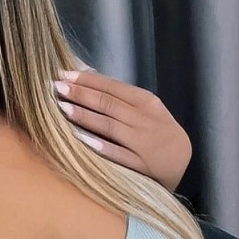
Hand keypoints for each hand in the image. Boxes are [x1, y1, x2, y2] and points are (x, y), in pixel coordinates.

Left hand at [54, 69, 191, 191]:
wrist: (181, 158)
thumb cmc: (156, 129)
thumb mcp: (146, 107)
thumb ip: (119, 95)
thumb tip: (87, 75)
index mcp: (146, 101)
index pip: (112, 87)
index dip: (87, 80)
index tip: (64, 74)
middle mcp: (144, 119)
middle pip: (108, 104)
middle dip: (81, 94)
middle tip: (56, 87)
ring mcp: (142, 142)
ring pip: (109, 126)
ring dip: (85, 116)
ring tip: (63, 107)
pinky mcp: (141, 165)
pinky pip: (117, 154)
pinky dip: (100, 146)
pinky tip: (81, 139)